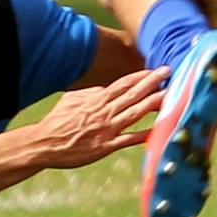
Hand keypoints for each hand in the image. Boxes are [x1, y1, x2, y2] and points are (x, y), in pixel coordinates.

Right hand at [31, 66, 167, 168]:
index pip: (123, 84)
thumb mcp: (72, 99)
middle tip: (168, 72)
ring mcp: (107, 129)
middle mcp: (105, 111)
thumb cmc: (58, 121)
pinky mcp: (106, 146)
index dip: (141, 76)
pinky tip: (158, 130)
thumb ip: (91, 93)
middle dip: (152, 82)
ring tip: (169, 95)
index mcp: (97, 99)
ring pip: (135, 113)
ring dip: (153, 103)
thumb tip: (104, 89)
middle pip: (133, 94)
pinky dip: (143, 134)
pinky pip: (129, 139)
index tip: (155, 70)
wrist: (46, 143)